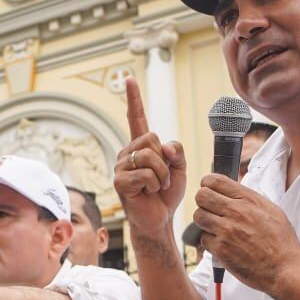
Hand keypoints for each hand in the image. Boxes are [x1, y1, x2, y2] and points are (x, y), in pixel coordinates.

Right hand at [114, 78, 187, 237]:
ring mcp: (121, 166)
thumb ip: (176, 151)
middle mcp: (127, 153)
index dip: (134, 99)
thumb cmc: (167, 194)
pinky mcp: (120, 181)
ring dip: (162, 175)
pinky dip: (155, 184)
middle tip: (163, 178)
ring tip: (157, 187)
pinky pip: (146, 173)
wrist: (159, 219)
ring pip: (150, 156)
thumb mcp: (179, 168)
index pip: (137, 118)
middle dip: (165, 160)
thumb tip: (164, 146)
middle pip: (152, 138)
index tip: (129, 79)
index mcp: (140, 146)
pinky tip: (149, 193)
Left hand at [193, 174, 299, 293]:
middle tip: (211, 209)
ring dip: (205, 221)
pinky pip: (203, 238)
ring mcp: (226, 231)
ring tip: (216, 227)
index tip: (209, 189)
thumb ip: (248, 198)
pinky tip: (223, 244)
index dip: (208, 184)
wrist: (285, 267)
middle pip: (201, 196)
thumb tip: (231, 192)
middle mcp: (235, 212)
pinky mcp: (221, 249)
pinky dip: (210, 241)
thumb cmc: (280, 240)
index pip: (214, 180)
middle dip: (204, 201)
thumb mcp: (270, 209)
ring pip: (198, 216)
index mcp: (248, 199)